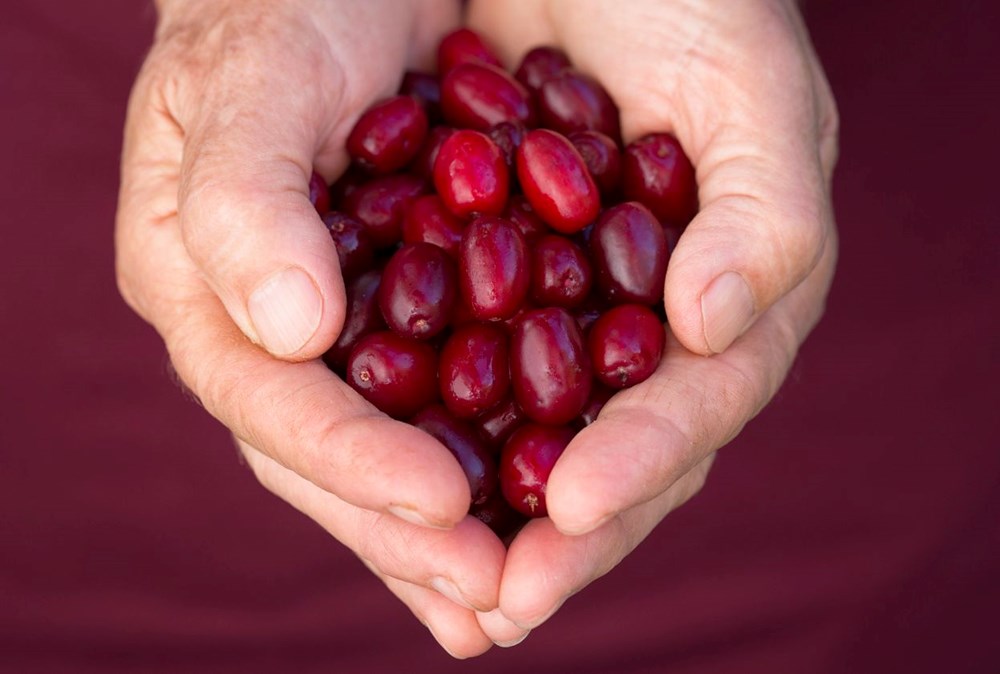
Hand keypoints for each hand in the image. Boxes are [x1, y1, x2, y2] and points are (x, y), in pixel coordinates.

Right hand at [114, 0, 507, 656]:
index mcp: (202, 288)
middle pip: (331, 460)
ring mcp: (338, 331)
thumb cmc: (278, 9)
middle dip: (410, 531)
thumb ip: (244, 202)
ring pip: (392, 448)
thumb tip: (290, 330)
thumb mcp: (247, 82)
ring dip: (453, 529)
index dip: (352, 462)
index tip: (442, 507)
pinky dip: (494, 459)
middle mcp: (269, 330)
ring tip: (520, 592)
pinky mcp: (407, 313)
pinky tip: (546, 508)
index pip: (272, 403)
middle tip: (498, 598)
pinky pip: (450, 400)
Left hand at [467, 0, 838, 634]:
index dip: (643, 460)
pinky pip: (443, 369)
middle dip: (558, 532)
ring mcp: (554, 311)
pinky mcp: (469, 282)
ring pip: (523, 432)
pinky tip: (384, 487)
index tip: (576, 510)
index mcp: (718, 294)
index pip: (692, 402)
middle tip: (500, 603)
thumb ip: (764, 213)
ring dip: (480, 510)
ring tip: (446, 588)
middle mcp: (635, 323)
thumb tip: (712, 324)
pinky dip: (415, 429)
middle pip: (606, 448)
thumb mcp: (752, 92)